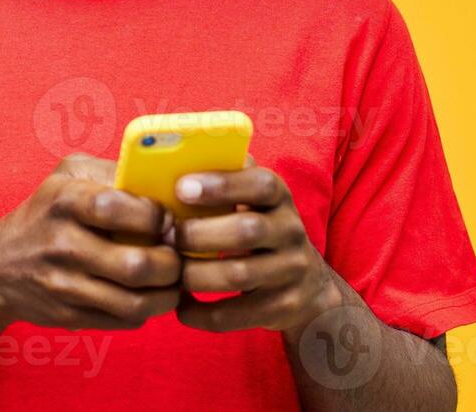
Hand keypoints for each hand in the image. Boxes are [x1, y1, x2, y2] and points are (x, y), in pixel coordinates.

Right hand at [0, 153, 181, 331]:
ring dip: (167, 294)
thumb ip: (113, 172)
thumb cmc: (45, 212)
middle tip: (178, 255)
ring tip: (173, 279)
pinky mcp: (70, 317)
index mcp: (65, 201)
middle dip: (171, 263)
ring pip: (135, 302)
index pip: (120, 208)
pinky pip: (124, 321)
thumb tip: (163, 181)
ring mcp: (65, 286)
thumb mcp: (68, 174)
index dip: (156, 216)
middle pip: (136, 265)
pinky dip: (147, 310)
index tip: (167, 219)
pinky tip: (150, 294)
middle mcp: (63, 245)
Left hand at [171, 164, 342, 333]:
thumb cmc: (260, 233)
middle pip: (246, 230)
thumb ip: (226, 180)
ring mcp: (291, 271)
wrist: (308, 288)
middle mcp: (291, 231)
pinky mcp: (283, 308)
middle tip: (166, 237)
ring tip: (171, 272)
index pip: (260, 183)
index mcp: (279, 197)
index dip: (221, 184)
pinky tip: (182, 306)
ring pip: (239, 275)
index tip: (181, 188)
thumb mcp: (254, 202)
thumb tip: (172, 161)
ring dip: (196, 274)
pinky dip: (203, 313)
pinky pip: (237, 314)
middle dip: (198, 234)